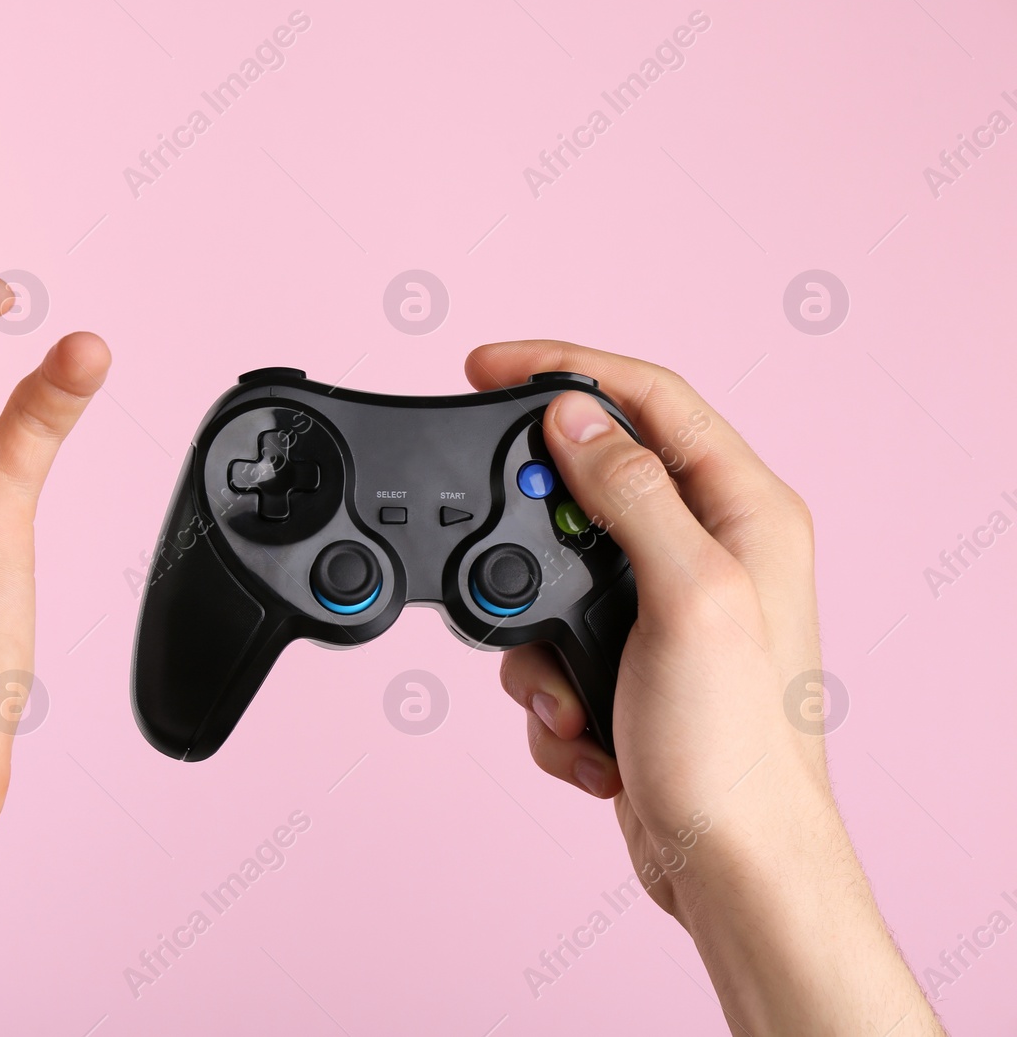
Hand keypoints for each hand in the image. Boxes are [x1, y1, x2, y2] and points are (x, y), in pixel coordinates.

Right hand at [466, 341, 940, 1035]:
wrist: (726, 865)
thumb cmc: (732, 747)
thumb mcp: (685, 598)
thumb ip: (630, 494)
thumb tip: (574, 418)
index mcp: (745, 511)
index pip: (647, 398)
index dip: (563, 368)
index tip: (485, 366)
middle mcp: (709, 548)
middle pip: (589, 484)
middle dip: (530, 534)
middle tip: (498, 563)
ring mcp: (665, 607)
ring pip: (554, 571)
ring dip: (534, 639)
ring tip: (567, 693)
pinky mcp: (627, 662)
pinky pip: (551, 642)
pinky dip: (547, 688)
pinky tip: (586, 732)